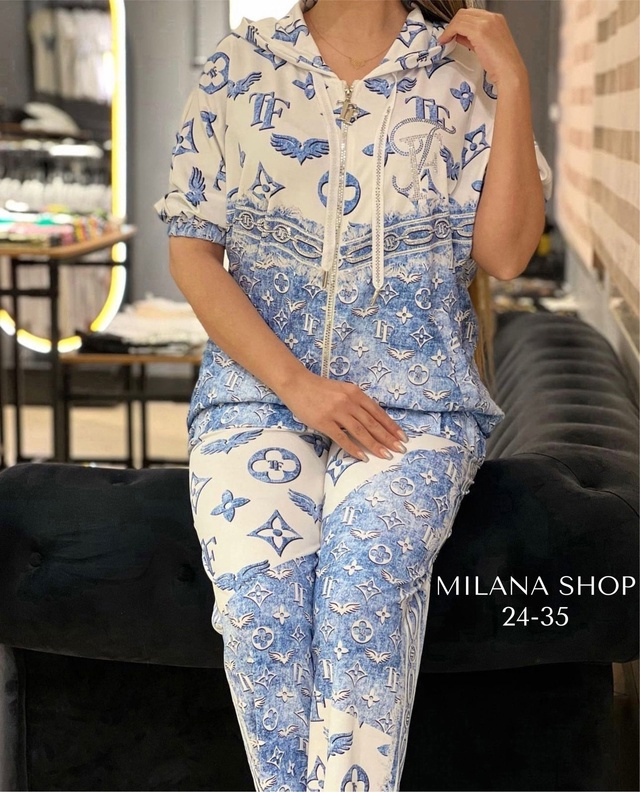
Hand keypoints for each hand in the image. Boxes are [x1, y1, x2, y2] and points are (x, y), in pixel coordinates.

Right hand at [279, 370, 407, 460]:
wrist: (297, 384)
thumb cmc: (320, 388)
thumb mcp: (343, 390)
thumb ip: (356, 402)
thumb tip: (371, 419)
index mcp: (355, 393)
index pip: (378, 412)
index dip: (391, 425)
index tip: (402, 436)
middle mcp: (349, 402)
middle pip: (372, 423)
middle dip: (388, 438)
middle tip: (400, 449)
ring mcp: (336, 412)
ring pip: (360, 431)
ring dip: (375, 445)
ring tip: (386, 455)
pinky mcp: (324, 422)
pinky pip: (342, 438)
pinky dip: (353, 448)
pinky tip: (362, 457)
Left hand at [437, 8, 527, 87]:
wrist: (509, 71)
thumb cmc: (501, 64)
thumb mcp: (486, 45)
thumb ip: (473, 37)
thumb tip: (461, 35)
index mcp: (496, 19)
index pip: (472, 14)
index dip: (460, 22)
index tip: (453, 32)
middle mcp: (492, 18)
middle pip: (465, 13)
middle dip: (453, 24)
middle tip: (447, 36)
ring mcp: (486, 23)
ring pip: (460, 18)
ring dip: (449, 29)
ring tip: (445, 40)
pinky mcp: (480, 31)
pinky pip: (458, 26)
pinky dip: (449, 32)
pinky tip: (446, 41)